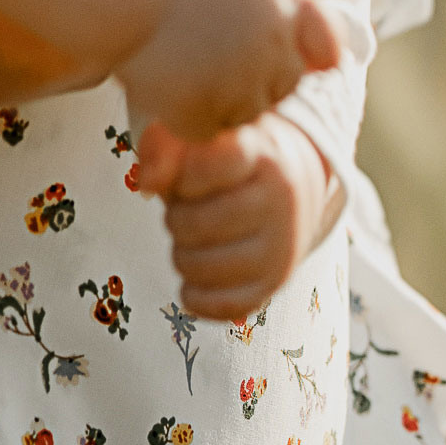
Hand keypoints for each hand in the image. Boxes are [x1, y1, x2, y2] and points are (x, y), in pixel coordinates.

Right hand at [120, 0, 338, 142]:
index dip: (301, 51)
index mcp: (289, 7)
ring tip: (186, 59)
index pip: (327, 52)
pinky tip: (169, 81)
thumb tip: (332, 65)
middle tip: (208, 43)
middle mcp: (275, 51)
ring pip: (247, 115)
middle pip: (283, 86)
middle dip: (256, 74)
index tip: (268, 40)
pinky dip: (189, 117)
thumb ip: (299, 13)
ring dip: (223, 99)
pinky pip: (207, 133)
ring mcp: (239, 87)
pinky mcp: (201, 116)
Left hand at [131, 114, 335, 318]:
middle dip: (176, 218)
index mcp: (262, 155)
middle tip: (185, 210)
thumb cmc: (234, 162)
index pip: (212, 165)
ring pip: (200, 267)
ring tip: (193, 240)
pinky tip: (197, 276)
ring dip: (182, 255)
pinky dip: (196, 294)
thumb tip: (148, 183)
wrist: (297, 189)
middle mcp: (280, 202)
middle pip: (196, 223)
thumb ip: (168, 149)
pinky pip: (220, 305)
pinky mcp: (275, 284)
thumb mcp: (209, 138)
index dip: (184, 175)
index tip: (187, 177)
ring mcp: (282, 247)